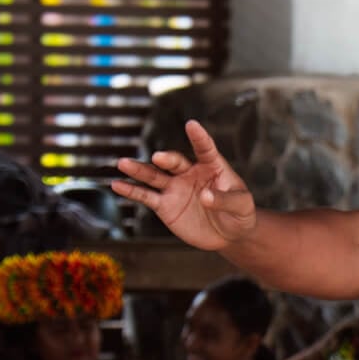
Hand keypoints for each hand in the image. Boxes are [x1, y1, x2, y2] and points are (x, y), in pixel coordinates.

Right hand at [111, 120, 256, 250]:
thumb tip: (205, 195)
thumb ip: (225, 199)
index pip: (205, 148)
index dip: (199, 137)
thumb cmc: (240, 214)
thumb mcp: (241, 206)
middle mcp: (189, 172)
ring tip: (123, 163)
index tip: (192, 125)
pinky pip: (146, 196)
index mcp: (212, 166)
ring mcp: (175, 187)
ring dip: (139, 170)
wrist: (229, 235)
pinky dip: (131, 191)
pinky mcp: (165, 205)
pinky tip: (117, 185)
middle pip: (174, 162)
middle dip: (166, 159)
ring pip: (154, 176)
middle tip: (158, 158)